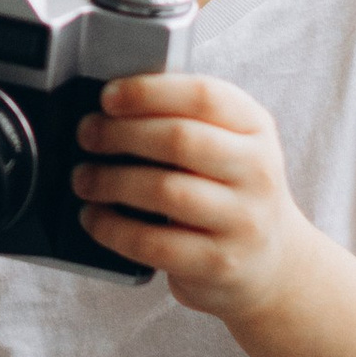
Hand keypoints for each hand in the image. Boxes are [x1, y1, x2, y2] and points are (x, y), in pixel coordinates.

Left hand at [70, 73, 315, 321]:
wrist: (272, 264)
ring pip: (165, 191)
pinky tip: (94, 218)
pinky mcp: (219, 264)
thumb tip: (113, 104)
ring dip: (110, 181)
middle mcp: (256, 171)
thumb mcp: (230, 145)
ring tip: (83, 179)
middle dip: (120, 134)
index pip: (203, 96)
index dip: (148, 92)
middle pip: (180, 140)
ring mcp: (241, 220)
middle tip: (87, 135)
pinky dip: (113, 228)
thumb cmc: (231, 193)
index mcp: (255, 129)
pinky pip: (154, 243)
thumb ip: (186, 119)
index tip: (108, 97)